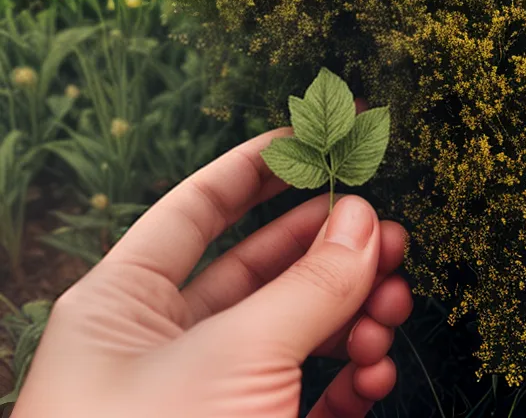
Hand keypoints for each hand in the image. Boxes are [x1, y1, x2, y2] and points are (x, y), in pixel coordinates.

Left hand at [13, 129, 412, 417]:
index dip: (255, 168)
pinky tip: (374, 373)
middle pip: (261, 270)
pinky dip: (346, 381)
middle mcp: (163, 346)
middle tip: (390, 233)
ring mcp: (209, 401)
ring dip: (349, 316)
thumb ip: (309, 285)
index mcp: (124, 305)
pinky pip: (306, 397)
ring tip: (393, 306)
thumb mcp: (233, 356)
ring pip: (292, 334)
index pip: (197, 209)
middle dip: (328, 250)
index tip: (315, 142)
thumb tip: (365, 217)